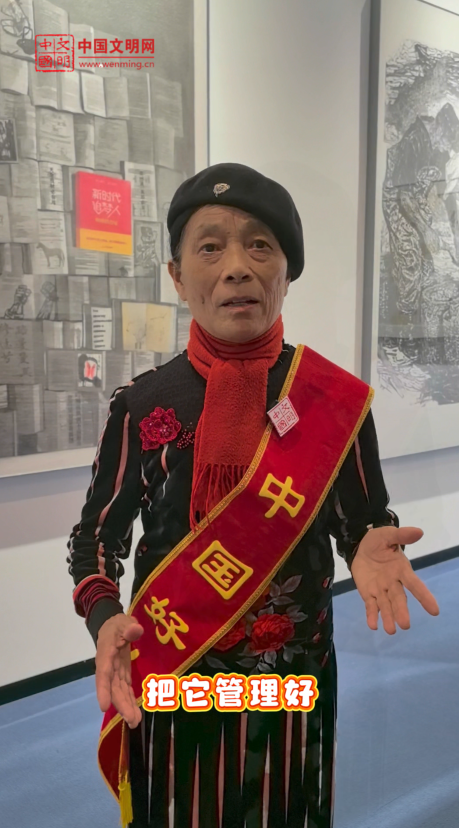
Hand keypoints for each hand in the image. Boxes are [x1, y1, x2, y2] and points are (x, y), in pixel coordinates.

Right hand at [95, 613, 143, 727]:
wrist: (113, 625)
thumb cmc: (117, 624)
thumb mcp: (123, 622)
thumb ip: (129, 627)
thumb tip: (136, 630)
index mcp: (105, 655)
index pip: (103, 675)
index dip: (103, 691)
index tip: (103, 707)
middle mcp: (108, 668)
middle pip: (112, 689)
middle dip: (121, 705)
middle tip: (132, 720)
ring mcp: (114, 672)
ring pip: (118, 692)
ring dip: (126, 707)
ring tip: (135, 722)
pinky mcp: (121, 674)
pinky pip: (124, 689)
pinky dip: (129, 701)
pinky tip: (136, 714)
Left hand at [350, 526, 439, 633]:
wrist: (360, 545)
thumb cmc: (379, 541)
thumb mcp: (388, 535)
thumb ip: (401, 535)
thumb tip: (419, 532)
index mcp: (401, 570)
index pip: (414, 584)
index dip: (424, 596)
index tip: (434, 611)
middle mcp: (393, 583)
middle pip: (398, 598)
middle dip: (401, 611)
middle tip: (405, 625)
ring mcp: (380, 590)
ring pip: (385, 606)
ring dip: (388, 618)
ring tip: (390, 631)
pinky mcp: (367, 593)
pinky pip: (370, 606)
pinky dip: (371, 615)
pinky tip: (372, 626)